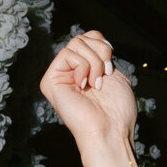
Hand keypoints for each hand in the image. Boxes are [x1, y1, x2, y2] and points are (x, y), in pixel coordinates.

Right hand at [39, 30, 135, 151]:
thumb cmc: (117, 110)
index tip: (111, 63)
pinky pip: (67, 54)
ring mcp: (60, 75)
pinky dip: (83, 67)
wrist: (111, 129)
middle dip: (100, 53)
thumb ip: (102, 55)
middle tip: (105, 76)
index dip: (102, 44)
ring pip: (75, 43)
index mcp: (86, 69)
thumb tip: (94, 38)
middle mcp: (71, 71)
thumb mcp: (115, 74)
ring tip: (96, 84)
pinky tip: (84, 85)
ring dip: (94, 63)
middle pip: (82, 37)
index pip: (89, 37)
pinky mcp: (50, 81)